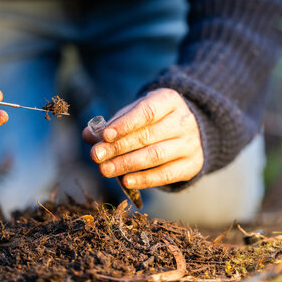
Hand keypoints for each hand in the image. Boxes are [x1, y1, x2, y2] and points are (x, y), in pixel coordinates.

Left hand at [82, 88, 203, 188]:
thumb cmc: (152, 121)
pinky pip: (166, 175)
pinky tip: (125, 181)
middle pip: (148, 135)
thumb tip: (89, 135)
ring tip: (105, 170)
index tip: (104, 135)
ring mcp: (190, 143)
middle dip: (118, 147)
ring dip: (127, 164)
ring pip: (156, 155)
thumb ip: (111, 125)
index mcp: (169, 100)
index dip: (125, 124)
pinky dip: (144, 179)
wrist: (185, 132)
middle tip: (96, 156)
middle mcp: (184, 120)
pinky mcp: (192, 164)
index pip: (147, 112)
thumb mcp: (133, 114)